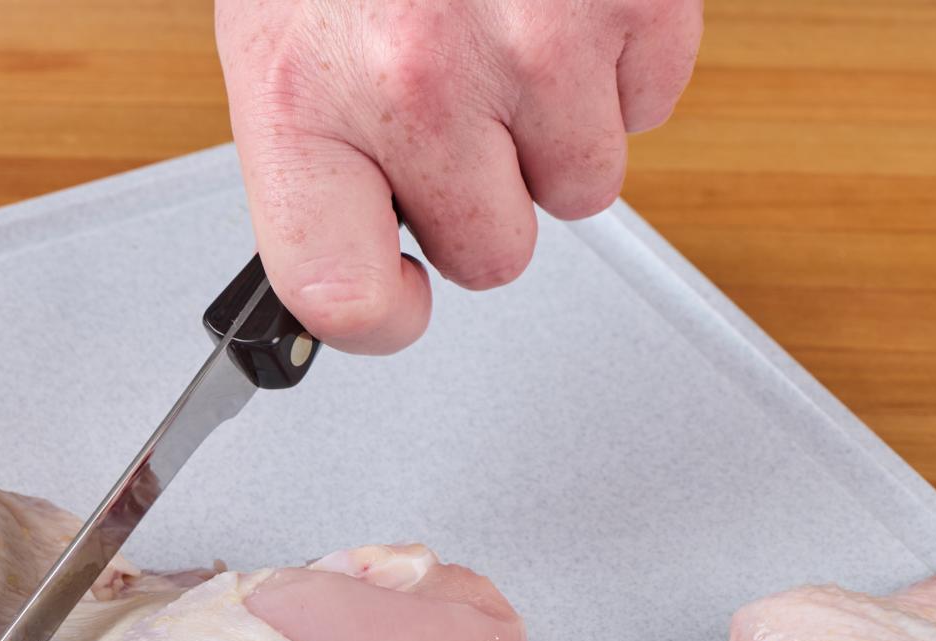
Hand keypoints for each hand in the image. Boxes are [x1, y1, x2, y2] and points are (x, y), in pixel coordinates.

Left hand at [217, 0, 702, 352]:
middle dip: (483, 194)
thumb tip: (366, 277)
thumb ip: (319, 165)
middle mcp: (415, 81)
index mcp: (304, 99)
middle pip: (494, 254)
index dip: (383, 315)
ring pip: (584, 187)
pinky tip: (562, 6)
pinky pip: (651, 105)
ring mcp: (534, 44)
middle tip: (455, 104)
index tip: (399, 297)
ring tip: (506, 34)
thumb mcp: (284, 36)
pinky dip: (618, 66)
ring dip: (555, 129)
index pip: (339, 295)